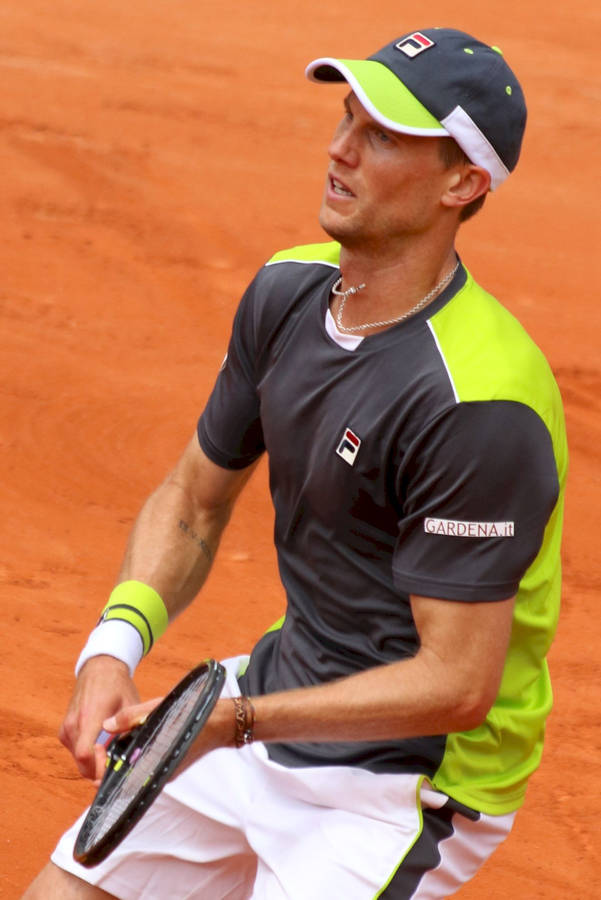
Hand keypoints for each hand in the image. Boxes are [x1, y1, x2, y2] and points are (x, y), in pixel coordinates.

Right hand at [59, 655, 139, 781]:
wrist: (99, 668)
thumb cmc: (117, 685)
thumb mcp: (131, 704)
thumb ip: (131, 726)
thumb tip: (135, 752)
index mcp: (90, 717)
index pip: (85, 754)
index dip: (99, 768)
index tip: (114, 766)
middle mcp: (74, 725)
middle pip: (82, 764)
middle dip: (100, 771)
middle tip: (118, 767)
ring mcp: (66, 728)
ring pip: (78, 761)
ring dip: (94, 764)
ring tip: (113, 754)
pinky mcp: (64, 731)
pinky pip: (75, 751)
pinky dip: (88, 756)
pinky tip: (103, 746)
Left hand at [103, 696, 238, 777]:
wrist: (225, 721)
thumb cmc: (198, 713)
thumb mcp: (162, 708)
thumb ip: (133, 716)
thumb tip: (107, 724)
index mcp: (159, 764)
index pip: (124, 777)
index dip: (108, 769)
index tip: (98, 754)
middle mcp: (162, 773)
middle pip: (129, 773)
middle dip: (115, 761)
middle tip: (104, 744)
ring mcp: (167, 769)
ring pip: (139, 767)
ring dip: (128, 756)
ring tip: (118, 739)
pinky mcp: (171, 763)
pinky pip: (149, 762)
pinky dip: (140, 753)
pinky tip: (137, 737)